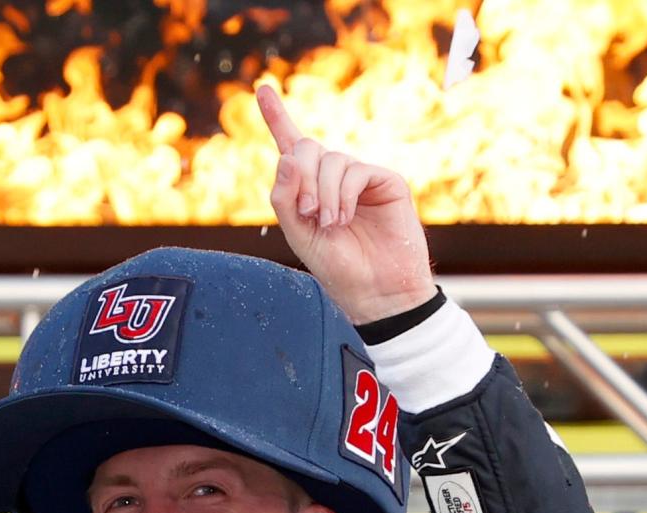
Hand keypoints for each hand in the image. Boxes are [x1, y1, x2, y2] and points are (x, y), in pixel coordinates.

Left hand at [255, 86, 435, 323]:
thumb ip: (285, 198)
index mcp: (309, 188)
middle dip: (301, 178)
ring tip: (331, 224)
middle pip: (307, 148)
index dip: (276, 116)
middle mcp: (333, 177)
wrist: (375, 290)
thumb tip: (287, 156)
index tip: (262, 88)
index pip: (291, 145)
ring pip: (331, 160)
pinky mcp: (385, 181)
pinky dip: (344, 194)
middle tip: (308, 213)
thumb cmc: (337, 266)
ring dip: (323, 193)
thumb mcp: (299, 234)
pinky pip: (356, 171)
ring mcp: (360, 177)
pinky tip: (346, 218)